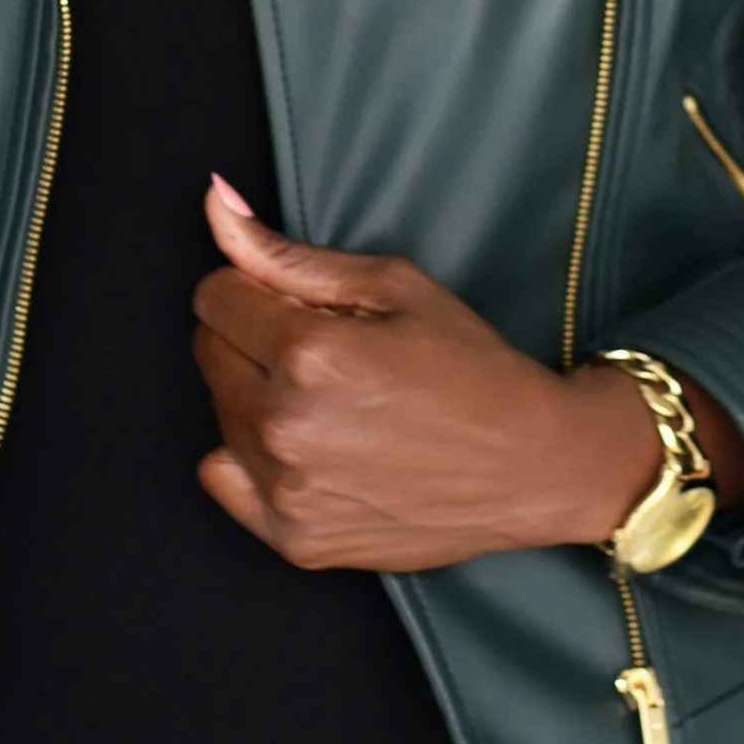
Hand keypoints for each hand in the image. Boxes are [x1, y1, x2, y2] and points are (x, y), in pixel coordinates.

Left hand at [191, 180, 723, 569]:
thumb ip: (287, 253)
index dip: (253, 289)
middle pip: (210, 353)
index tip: (299, 304)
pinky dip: (250, 458)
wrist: (534, 464)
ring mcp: (288, 492)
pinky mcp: (296, 541)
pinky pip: (223, 478)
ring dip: (255, 395)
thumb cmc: (471, 367)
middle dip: (252, 337)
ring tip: (329, 400)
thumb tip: (214, 202)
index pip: (215, 297)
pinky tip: (307, 446)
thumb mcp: (392, 285)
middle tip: (324, 351)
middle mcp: (286, 427)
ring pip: (219, 413)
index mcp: (309, 353)